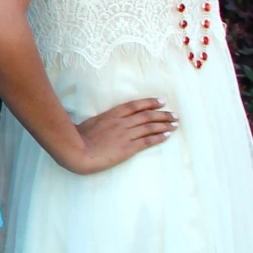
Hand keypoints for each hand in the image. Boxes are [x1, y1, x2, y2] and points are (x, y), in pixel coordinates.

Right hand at [59, 98, 176, 173]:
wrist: (77, 151)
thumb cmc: (78, 137)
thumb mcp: (91, 123)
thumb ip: (103, 120)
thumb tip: (109, 121)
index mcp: (112, 114)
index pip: (136, 105)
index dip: (150, 102)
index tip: (162, 102)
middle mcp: (122, 122)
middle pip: (147, 115)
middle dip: (163, 114)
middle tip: (174, 115)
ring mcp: (126, 135)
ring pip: (150, 127)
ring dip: (165, 125)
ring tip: (175, 124)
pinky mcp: (128, 148)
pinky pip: (147, 141)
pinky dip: (159, 137)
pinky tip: (167, 135)